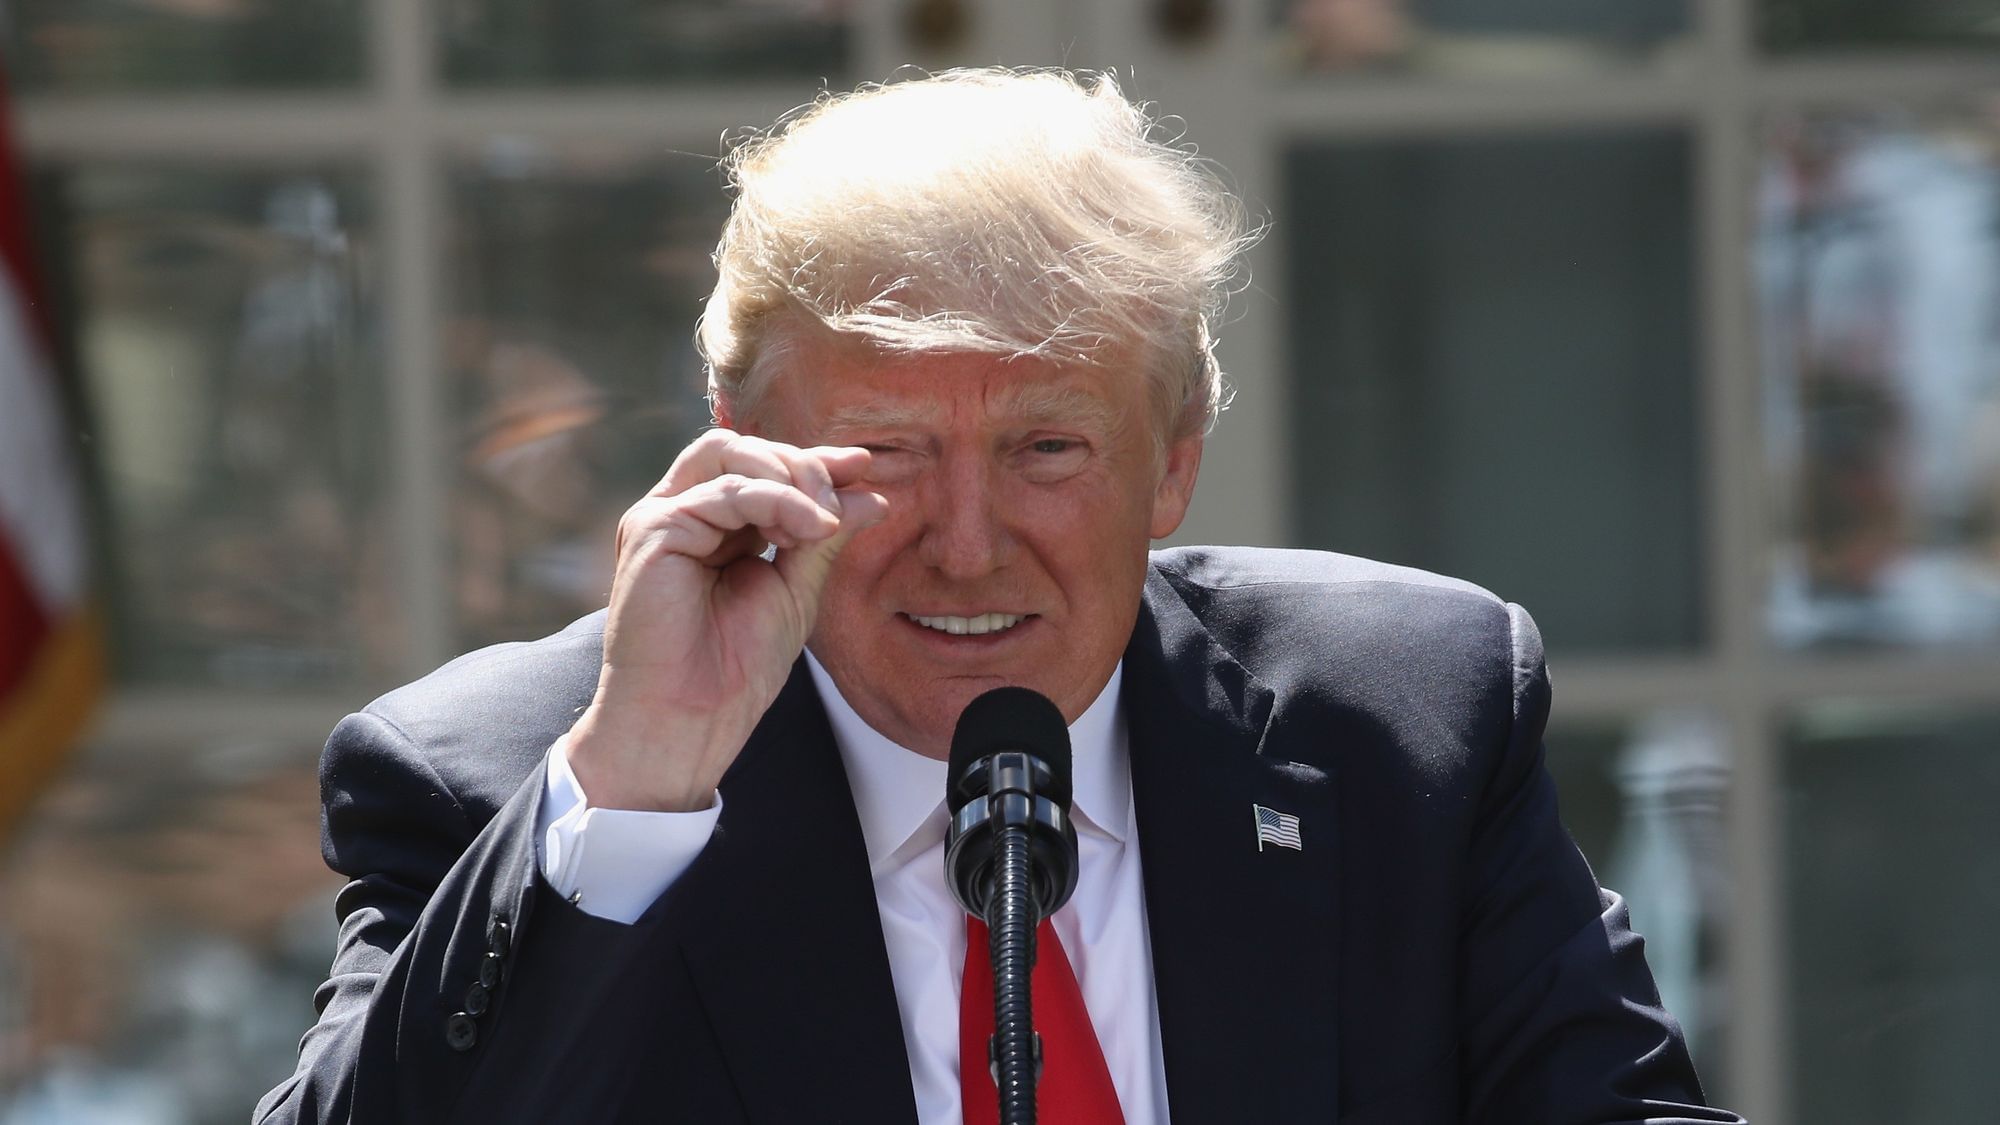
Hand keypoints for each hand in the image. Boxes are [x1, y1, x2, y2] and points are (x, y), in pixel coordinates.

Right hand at [565, 429, 888, 811]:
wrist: (691, 719)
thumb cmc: (734, 669)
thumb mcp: (796, 590)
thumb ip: (824, 537)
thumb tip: (872, 494)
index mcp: (714, 527)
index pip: (763, 470)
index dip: (814, 461)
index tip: (866, 465)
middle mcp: (683, 514)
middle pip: (743, 449)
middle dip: (804, 463)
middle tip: (848, 492)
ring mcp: (662, 518)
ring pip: (730, 456)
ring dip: (790, 476)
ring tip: (825, 520)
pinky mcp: (651, 529)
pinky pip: (723, 492)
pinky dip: (775, 500)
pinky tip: (810, 528)